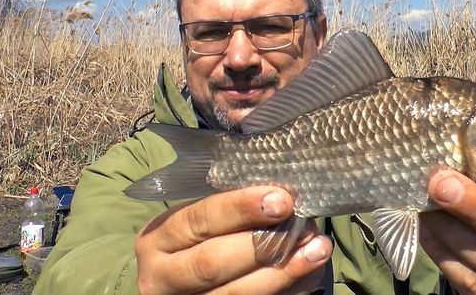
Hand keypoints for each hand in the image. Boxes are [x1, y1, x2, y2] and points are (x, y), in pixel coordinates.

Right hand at [135, 186, 331, 294]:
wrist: (173, 284)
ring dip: (284, 272)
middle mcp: (163, 277)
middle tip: (304, 226)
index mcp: (157, 239)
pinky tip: (311, 271)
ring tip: (318, 249)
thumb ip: (227, 205)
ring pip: (236, 294)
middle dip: (263, 244)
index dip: (240, 209)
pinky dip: (289, 290)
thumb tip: (281, 191)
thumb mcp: (195, 218)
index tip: (281, 199)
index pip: (198, 220)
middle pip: (212, 263)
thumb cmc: (193, 239)